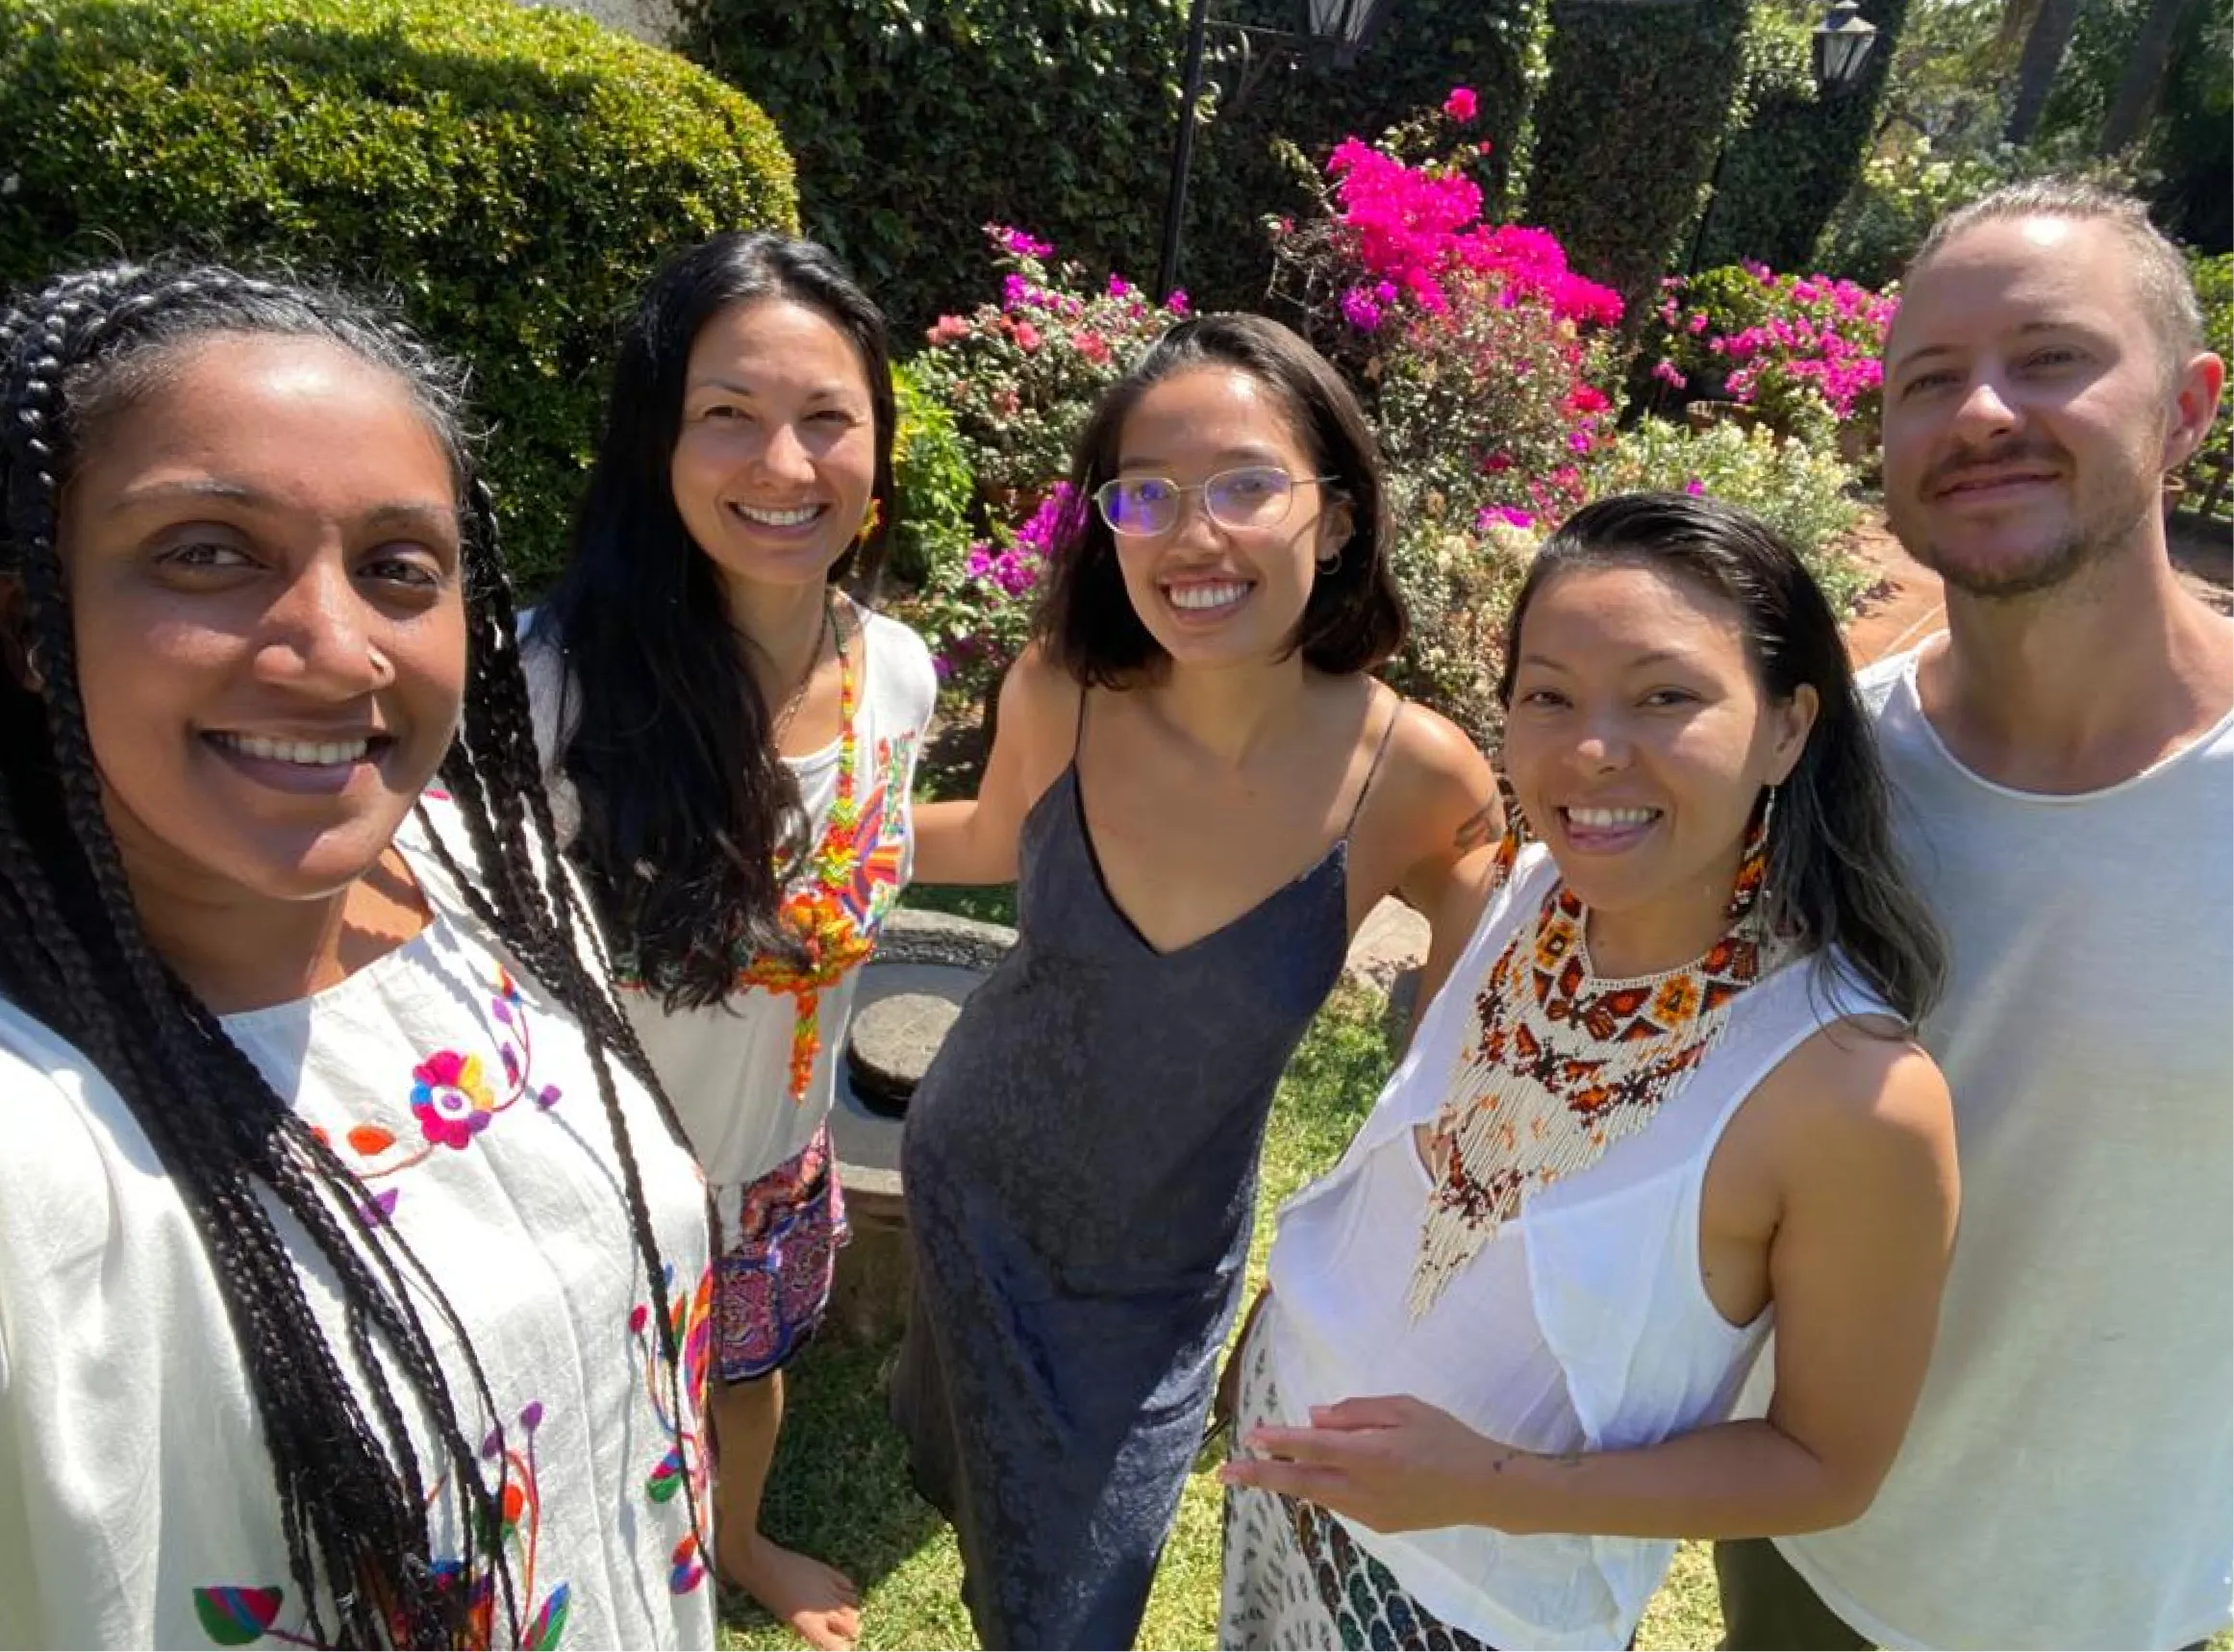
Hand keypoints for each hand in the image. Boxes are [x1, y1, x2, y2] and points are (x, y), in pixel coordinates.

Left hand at [1218, 1393, 1541, 1534]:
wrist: (1483, 1489)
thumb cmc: (1445, 1437)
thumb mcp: (1404, 1407)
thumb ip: (1356, 1412)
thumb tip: (1314, 1416)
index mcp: (1370, 1453)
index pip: (1312, 1446)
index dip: (1279, 1440)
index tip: (1252, 1435)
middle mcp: (1362, 1487)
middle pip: (1300, 1481)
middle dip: (1259, 1476)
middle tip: (1223, 1472)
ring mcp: (1368, 1512)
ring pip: (1315, 1495)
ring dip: (1285, 1482)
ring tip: (1256, 1471)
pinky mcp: (1378, 1525)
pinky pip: (1338, 1503)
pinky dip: (1320, 1488)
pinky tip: (1313, 1477)